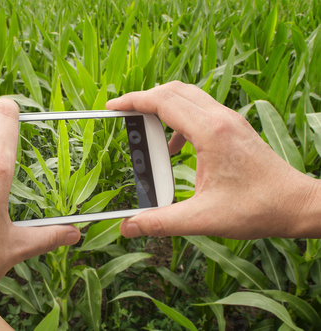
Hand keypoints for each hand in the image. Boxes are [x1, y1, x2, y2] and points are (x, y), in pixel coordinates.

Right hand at [106, 81, 320, 238]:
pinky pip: (199, 110)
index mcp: (210, 132)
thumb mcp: (203, 218)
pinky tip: (175, 148)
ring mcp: (229, 120)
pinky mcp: (233, 127)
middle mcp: (220, 118)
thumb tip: (128, 227)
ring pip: (187, 96)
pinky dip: (179, 119)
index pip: (163, 102)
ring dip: (163, 107)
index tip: (112, 108)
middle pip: (173, 91)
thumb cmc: (257, 208)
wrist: (296, 204)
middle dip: (144, 99)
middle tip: (123, 115)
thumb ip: (161, 222)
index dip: (133, 101)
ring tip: (145, 130)